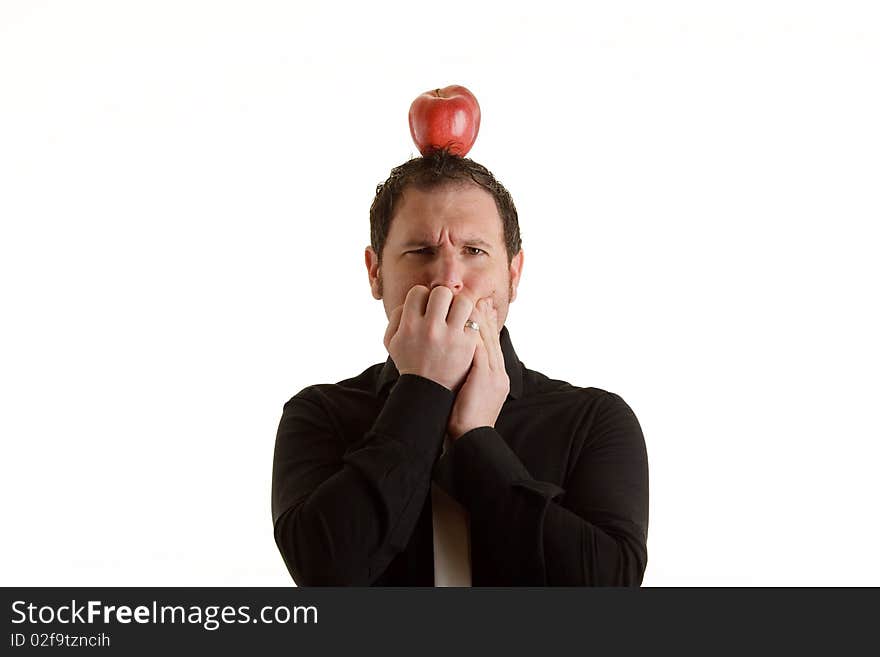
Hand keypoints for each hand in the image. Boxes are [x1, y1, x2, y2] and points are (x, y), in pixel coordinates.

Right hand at [384, 285, 479, 391]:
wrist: (428, 391)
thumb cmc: (409, 362)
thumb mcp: (391, 341)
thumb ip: (396, 316)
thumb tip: (411, 300)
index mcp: (409, 325)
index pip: (419, 291)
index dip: (423, 297)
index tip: (426, 307)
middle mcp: (430, 328)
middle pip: (442, 292)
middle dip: (443, 298)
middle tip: (444, 309)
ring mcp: (451, 336)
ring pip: (463, 302)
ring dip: (461, 307)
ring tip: (457, 316)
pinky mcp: (468, 344)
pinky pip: (474, 320)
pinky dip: (471, 322)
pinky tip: (465, 328)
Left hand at [446, 297, 509, 439]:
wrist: (472, 438)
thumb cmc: (465, 420)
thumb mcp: (470, 394)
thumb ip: (468, 376)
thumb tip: (459, 362)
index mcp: (496, 377)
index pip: (492, 345)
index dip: (486, 325)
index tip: (478, 309)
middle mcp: (498, 373)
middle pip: (493, 338)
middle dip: (485, 316)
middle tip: (477, 297)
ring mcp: (494, 375)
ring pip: (488, 340)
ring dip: (480, 320)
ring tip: (471, 302)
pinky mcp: (487, 378)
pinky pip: (483, 350)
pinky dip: (476, 334)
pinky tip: (467, 321)